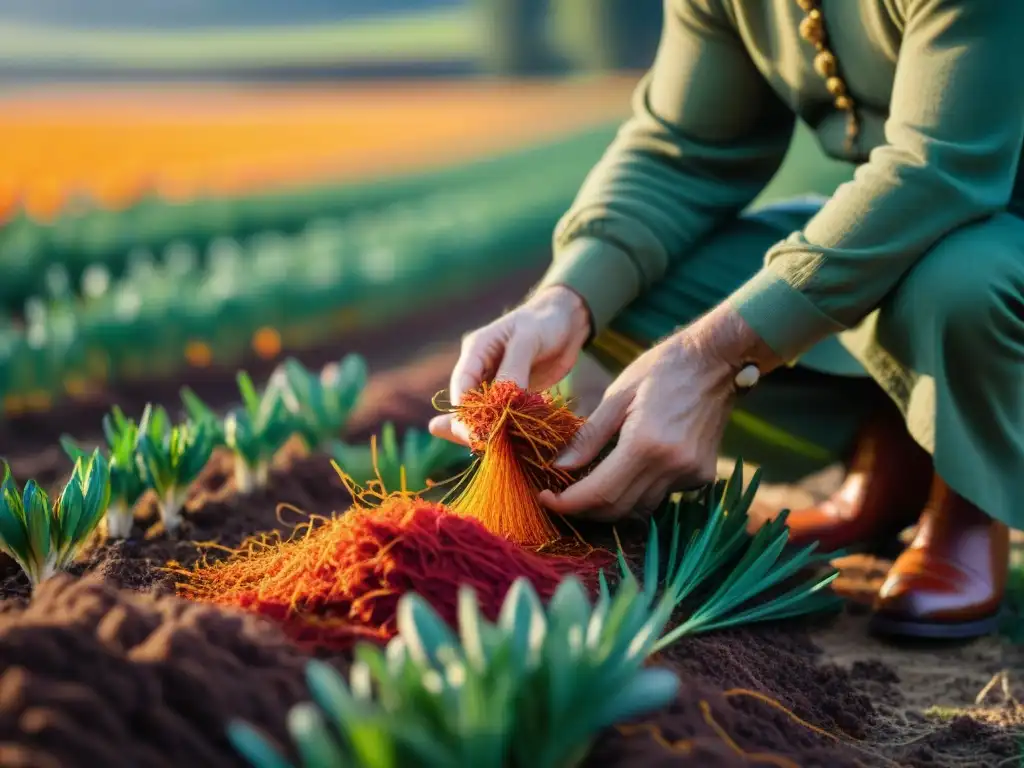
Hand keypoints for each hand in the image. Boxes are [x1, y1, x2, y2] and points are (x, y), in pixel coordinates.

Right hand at [428, 285, 591, 444]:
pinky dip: (506, 432)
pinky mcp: (512, 396)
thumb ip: (513, 368)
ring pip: (484, 414)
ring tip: (494, 454)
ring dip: (490, 433)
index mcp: (475, 352)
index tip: (479, 435)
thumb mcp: (528, 339)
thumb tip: (501, 403)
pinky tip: (508, 449)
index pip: (461, 388)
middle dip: (475, 428)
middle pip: (468, 406)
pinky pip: (503, 417)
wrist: (566, 321)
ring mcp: (495, 384)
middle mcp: (480, 370)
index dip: (466, 413)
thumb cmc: (545, 321)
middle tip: (488, 449)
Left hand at [538, 304, 781, 520]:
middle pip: (618, 509)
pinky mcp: (702, 475)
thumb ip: (589, 436)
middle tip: (561, 495)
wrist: (716, 361)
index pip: (598, 493)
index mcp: (645, 444)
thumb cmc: (662, 369)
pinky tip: (630, 469)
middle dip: (584, 509)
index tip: (546, 497)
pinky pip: (661, 496)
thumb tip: (560, 467)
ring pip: (640, 508)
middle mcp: (671, 466)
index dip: (567, 503)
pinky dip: (638, 490)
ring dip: (611, 503)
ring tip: (590, 482)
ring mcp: (690, 474)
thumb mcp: (617, 395)